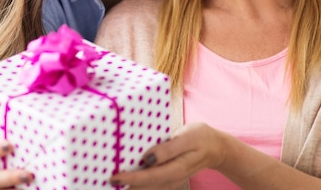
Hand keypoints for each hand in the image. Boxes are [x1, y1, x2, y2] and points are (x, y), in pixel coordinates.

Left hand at [110, 122, 225, 189]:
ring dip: (130, 186)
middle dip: (125, 185)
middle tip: (104, 178)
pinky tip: (127, 176)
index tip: (113, 177)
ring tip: (112, 179)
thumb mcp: (187, 137)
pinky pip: (149, 184)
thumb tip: (147, 158)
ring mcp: (169, 180)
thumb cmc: (202, 138)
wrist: (216, 148)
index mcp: (176, 168)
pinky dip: (137, 183)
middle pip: (144, 187)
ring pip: (145, 189)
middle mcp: (171, 179)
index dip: (130, 179)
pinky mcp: (167, 178)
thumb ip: (168, 148)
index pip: (148, 177)